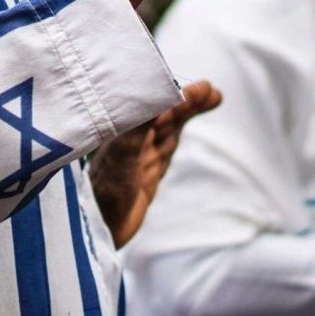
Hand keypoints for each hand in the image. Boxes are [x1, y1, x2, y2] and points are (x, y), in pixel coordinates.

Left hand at [91, 80, 222, 246]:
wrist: (102, 228)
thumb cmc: (106, 191)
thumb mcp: (123, 155)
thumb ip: (139, 125)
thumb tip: (153, 91)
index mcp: (123, 126)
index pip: (153, 102)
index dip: (173, 91)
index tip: (200, 87)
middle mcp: (133, 136)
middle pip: (165, 111)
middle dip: (187, 99)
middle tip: (210, 90)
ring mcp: (142, 152)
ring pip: (170, 124)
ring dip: (189, 109)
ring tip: (212, 95)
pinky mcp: (149, 167)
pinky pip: (168, 141)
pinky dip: (180, 127)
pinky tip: (187, 118)